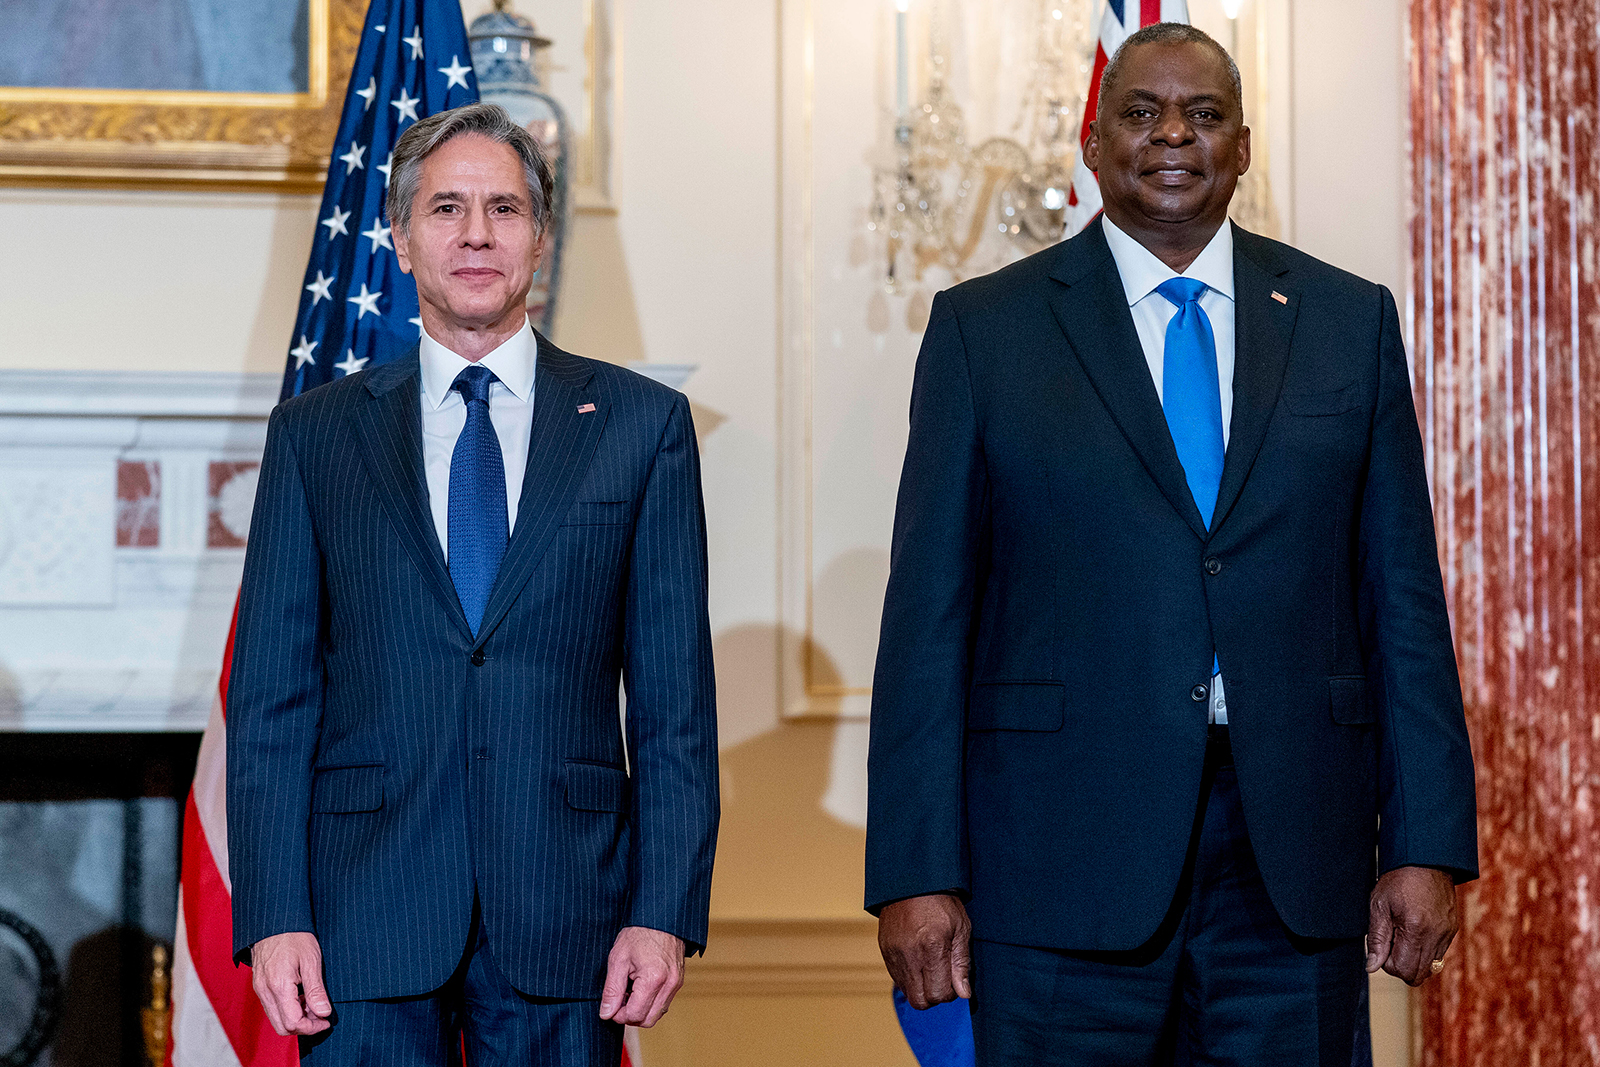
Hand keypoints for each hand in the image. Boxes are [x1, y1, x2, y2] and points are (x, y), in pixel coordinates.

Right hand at [251, 932, 332, 1036]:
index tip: (326, 1020)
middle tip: (321, 1014)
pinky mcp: (259, 985)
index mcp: (278, 986)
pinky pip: (272, 1007)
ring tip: (312, 1002)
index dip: (312, 1027)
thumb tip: (323, 1013)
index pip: (293, 1023)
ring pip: (276, 1018)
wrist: (274, 919)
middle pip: (282, 1027)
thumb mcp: (311, 960)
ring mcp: (260, 989)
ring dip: (295, 1018)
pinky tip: (300, 995)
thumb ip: (316, 990)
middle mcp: (265, 991)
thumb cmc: (294, 935)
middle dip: (303, 1026)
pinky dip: (287, 1009)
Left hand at [599, 926, 684, 1026]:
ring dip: (642, 1010)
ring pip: (657, 1014)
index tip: (612, 1003)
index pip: (634, 1015)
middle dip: (631, 1015)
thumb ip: (612, 990)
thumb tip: (606, 1013)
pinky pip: (664, 1003)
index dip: (619, 1014)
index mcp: (653, 979)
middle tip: (620, 998)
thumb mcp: (618, 959)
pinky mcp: (678, 981)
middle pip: (648, 1020)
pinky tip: (641, 987)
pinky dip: (651, 1002)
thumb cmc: (639, 933)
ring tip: (630, 990)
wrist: (660, 918)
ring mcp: (676, 984)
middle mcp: (669, 985)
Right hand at [878, 893, 972, 1009]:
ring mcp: (894, 954)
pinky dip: (909, 978)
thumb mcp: (961, 928)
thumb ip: (962, 963)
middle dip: (934, 996)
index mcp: (932, 947)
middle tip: (942, 977)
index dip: (951, 992)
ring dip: (921, 988)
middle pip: (921, 1001)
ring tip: (930, 967)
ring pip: (907, 993)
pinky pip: (897, 979)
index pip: (939, 994)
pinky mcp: (885, 951)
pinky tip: (918, 961)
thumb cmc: (941, 903)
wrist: (912, 881)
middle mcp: (910, 955)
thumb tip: (963, 993)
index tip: (954, 978)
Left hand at [1366, 866, 1457, 985]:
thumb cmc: (1398, 880)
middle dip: (1400, 965)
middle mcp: (1436, 936)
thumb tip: (1372, 967)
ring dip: (1413, 959)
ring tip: (1402, 934)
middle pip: (1418, 974)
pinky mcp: (1452, 930)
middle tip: (1391, 942)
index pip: (1402, 969)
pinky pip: (1438, 955)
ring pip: (1430, 968)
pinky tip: (1414, 930)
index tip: (1382, 944)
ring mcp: (1447, 934)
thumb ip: (1376, 939)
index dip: (1387, 963)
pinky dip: (1424, 951)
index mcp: (1415, 929)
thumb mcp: (1379, 906)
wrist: (1426, 860)